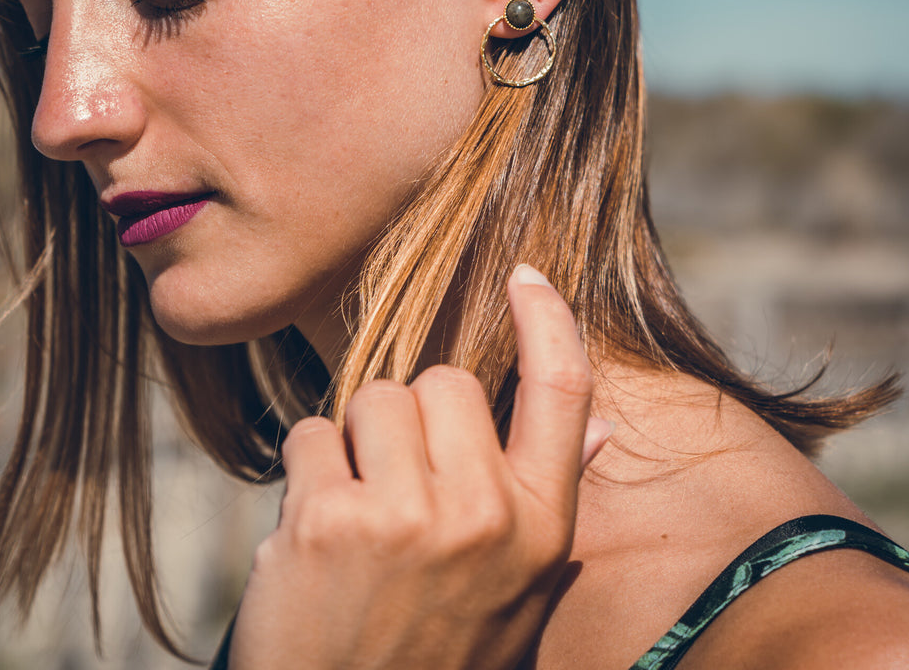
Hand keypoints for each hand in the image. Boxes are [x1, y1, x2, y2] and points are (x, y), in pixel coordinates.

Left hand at [227, 264, 610, 669]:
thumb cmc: (434, 656)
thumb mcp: (516, 596)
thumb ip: (550, 505)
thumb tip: (603, 428)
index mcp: (540, 531)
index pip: (561, 393)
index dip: (549, 321)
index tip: (528, 276)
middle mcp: (482, 517)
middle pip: (446, 381)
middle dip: (415, 418)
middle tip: (399, 486)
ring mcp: (404, 517)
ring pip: (376, 398)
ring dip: (357, 441)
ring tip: (356, 513)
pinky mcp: (327, 521)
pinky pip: (311, 434)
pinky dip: (306, 471)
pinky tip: (312, 535)